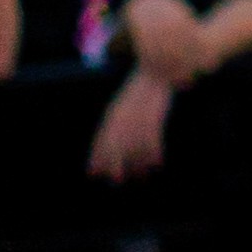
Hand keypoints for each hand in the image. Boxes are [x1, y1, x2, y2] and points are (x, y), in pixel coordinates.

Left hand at [85, 68, 175, 183]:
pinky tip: (157, 163)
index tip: (94, 173)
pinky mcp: (154, 116)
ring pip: (134, 146)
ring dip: (137, 163)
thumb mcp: (124, 102)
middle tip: (115, 181)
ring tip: (140, 176)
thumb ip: (118, 119)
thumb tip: (110, 138)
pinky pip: (153, 139)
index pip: (101, 139)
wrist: (158, 70)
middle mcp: (123, 118)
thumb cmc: (143, 87)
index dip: (97, 157)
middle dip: (114, 165)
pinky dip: (154, 153)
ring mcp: (139, 117)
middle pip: (115, 146)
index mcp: (113, 114)